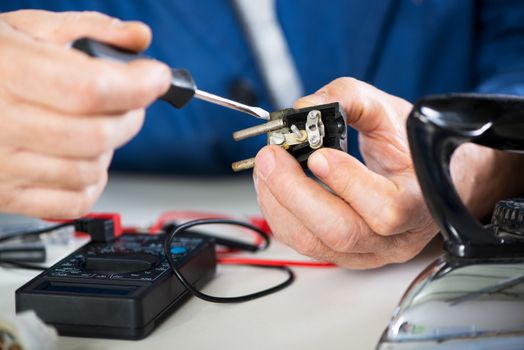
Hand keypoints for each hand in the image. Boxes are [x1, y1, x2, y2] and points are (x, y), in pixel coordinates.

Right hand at [0, 10, 170, 217]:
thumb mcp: (28, 29)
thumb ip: (89, 29)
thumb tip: (138, 37)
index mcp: (7, 72)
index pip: (89, 89)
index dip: (136, 85)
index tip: (156, 77)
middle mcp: (0, 123)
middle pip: (98, 135)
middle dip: (131, 116)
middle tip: (129, 101)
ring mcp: (2, 166)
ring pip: (90, 171)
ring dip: (110, 148)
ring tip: (94, 126)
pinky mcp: (7, 195)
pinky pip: (75, 203)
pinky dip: (93, 182)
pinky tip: (83, 159)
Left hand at [253, 78, 523, 268]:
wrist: (416, 175)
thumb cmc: (406, 146)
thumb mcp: (387, 111)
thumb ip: (348, 99)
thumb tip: (304, 107)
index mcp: (421, 201)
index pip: (387, 209)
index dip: (348, 184)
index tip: (318, 155)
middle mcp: (396, 238)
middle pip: (342, 232)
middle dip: (296, 193)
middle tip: (271, 157)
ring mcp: (367, 251)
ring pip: (315, 243)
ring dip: (279, 203)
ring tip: (265, 166)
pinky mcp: (341, 253)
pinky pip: (302, 242)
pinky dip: (279, 212)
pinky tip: (271, 185)